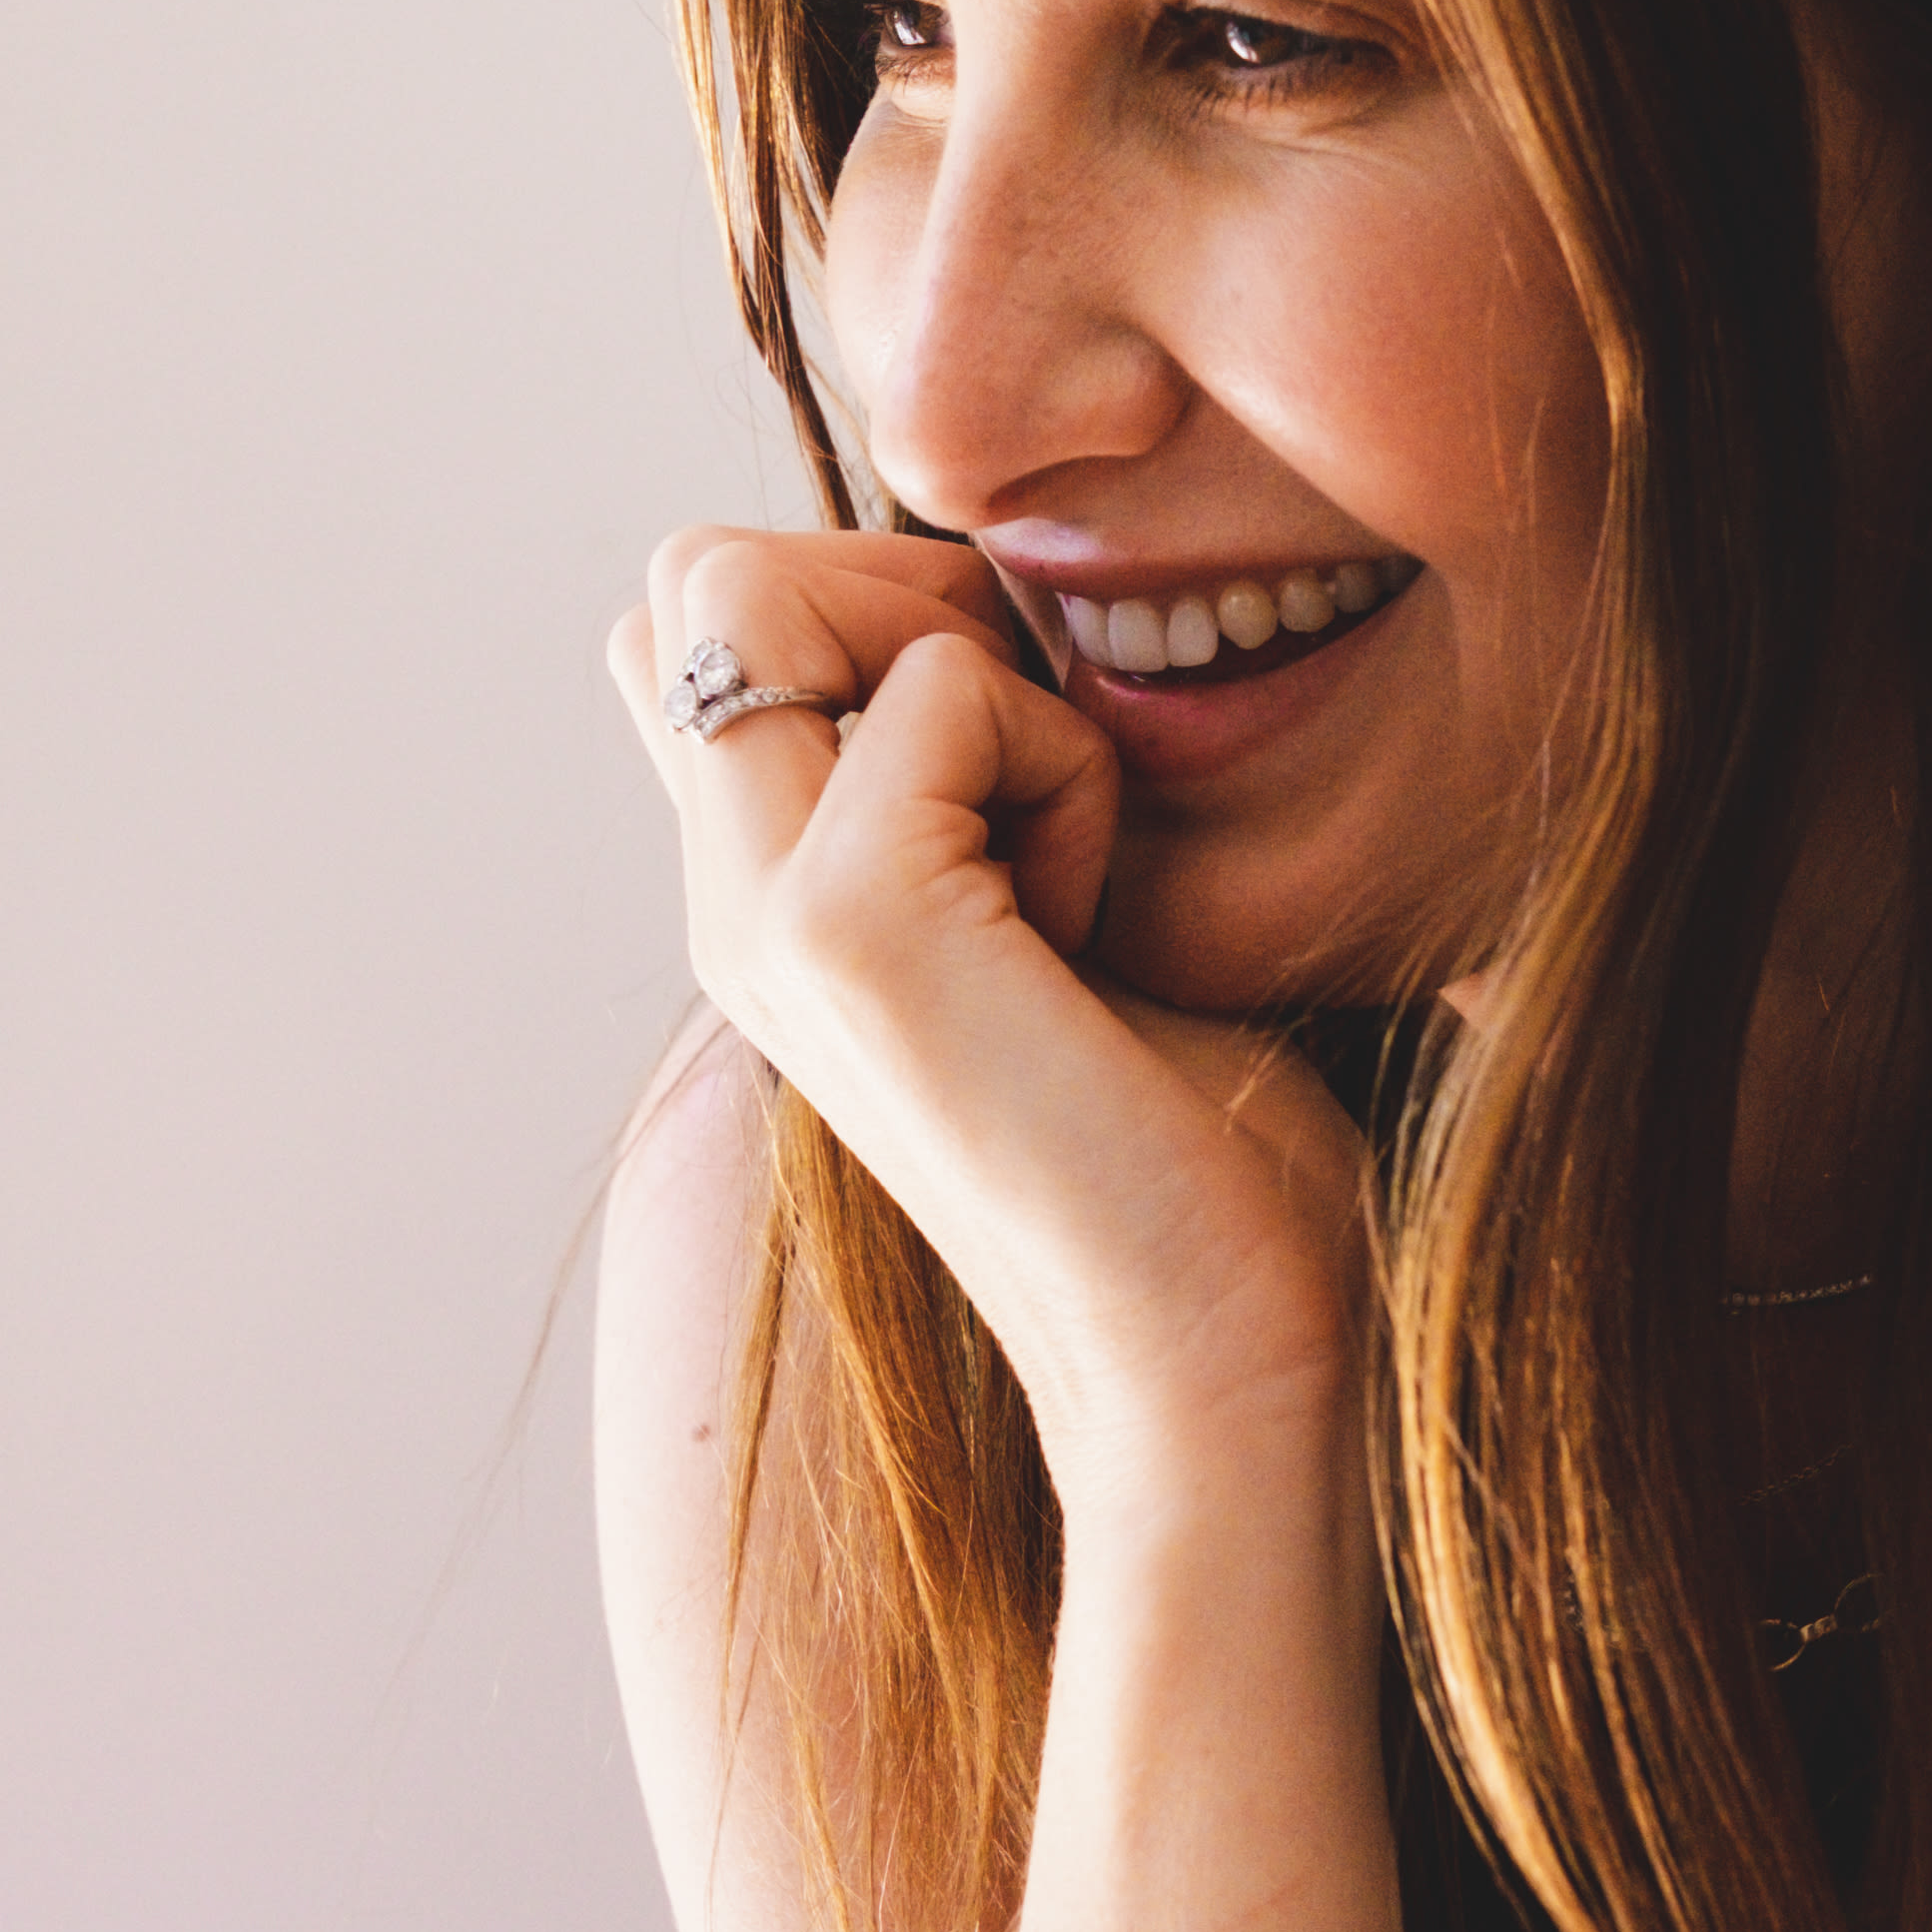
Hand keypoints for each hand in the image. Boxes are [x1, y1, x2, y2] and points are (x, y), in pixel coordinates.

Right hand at [608, 529, 1369, 1497]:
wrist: (1232, 1353)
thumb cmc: (1205, 1146)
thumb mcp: (1065, 905)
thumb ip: (980, 777)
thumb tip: (998, 599)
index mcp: (763, 900)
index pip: (698, 621)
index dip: (863, 593)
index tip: (1018, 726)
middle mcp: (725, 908)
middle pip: (699, 578)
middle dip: (894, 585)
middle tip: (1036, 748)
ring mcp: (759, 919)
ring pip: (757, 589)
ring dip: (967, 662)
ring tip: (1059, 838)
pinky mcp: (843, 928)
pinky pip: (943, 684)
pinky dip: (1060, 758)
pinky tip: (1096, 920)